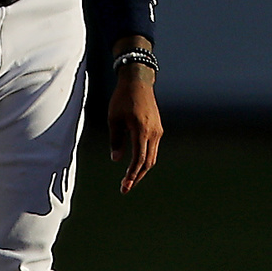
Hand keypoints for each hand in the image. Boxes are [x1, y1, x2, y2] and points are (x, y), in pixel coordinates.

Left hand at [108, 54, 161, 193]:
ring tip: (129, 179)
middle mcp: (153, 132)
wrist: (138, 82)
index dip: (132, 174)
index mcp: (141, 130)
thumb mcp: (114, 119)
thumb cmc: (122, 99)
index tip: (124, 186)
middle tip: (125, 188)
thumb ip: (116, 140)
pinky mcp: (158, 128)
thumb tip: (117, 159)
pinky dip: (145, 159)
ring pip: (152, 157)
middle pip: (148, 162)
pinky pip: (153, 148)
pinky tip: (135, 164)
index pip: (139, 159)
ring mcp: (158, 131)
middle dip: (136, 176)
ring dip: (141, 169)